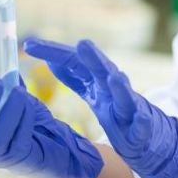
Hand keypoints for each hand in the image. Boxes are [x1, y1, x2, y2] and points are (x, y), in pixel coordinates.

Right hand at [0, 67, 102, 177]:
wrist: (53, 141)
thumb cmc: (29, 118)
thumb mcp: (16, 97)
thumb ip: (8, 84)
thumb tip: (5, 61)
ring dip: (8, 110)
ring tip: (20, 92)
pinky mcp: (17, 158)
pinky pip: (18, 140)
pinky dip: (24, 120)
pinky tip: (31, 107)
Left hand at [24, 37, 177, 177]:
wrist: (147, 134)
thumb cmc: (118, 109)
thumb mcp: (93, 92)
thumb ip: (75, 77)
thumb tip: (53, 59)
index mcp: (97, 81)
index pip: (74, 62)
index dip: (54, 53)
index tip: (29, 44)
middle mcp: (114, 87)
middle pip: (101, 70)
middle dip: (93, 58)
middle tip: (82, 44)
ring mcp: (129, 105)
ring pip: (124, 93)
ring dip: (119, 85)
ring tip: (113, 77)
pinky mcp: (142, 125)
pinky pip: (142, 122)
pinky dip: (141, 118)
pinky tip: (140, 117)